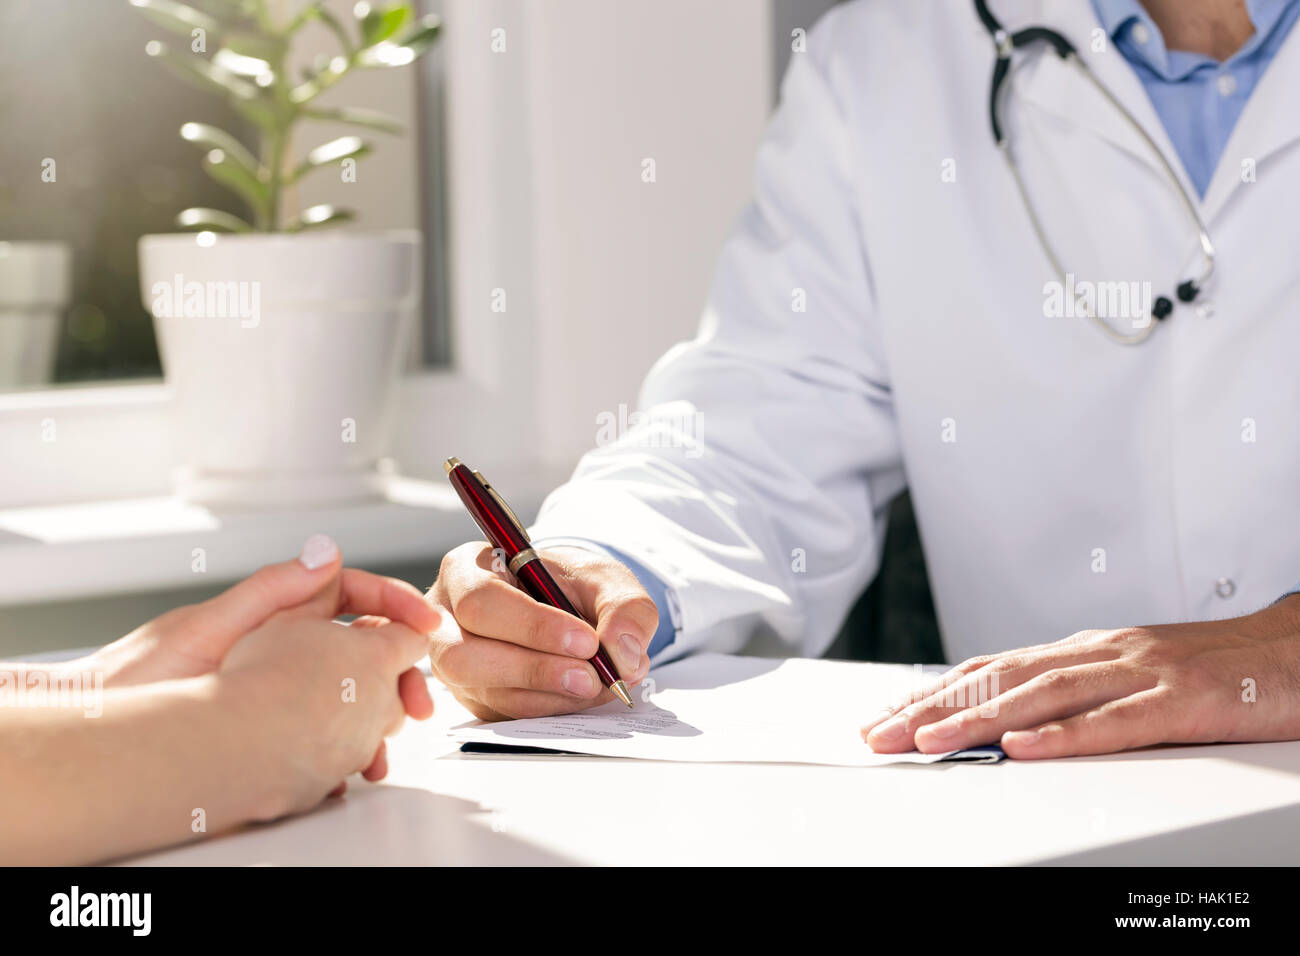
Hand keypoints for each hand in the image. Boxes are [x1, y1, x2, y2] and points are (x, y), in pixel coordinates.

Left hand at [89, 535, 438, 786]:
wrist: (94, 737)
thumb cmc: (133, 681)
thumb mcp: (205, 629)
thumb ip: (267, 592)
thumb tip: (325, 551)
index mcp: (272, 609)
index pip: (350, 591)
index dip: (393, 602)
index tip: (425, 624)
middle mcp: (279, 641)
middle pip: (360, 644)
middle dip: (397, 669)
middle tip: (417, 700)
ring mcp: (276, 682)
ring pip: (347, 691)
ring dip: (375, 715)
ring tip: (382, 747)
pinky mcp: (269, 724)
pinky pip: (322, 729)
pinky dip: (344, 746)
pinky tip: (348, 767)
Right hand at [427, 543, 656, 719]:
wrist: (563, 606)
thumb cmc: (569, 583)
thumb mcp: (604, 578)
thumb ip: (624, 607)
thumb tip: (623, 654)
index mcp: (466, 570)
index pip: (481, 601)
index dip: (533, 626)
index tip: (586, 641)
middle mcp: (446, 619)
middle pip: (463, 655)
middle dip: (533, 670)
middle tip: (590, 675)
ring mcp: (453, 663)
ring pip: (483, 691)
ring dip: (545, 695)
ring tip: (595, 685)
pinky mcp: (474, 696)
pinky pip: (502, 712)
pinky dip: (548, 708)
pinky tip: (581, 696)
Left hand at [861, 596, 1299, 758]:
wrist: (1294, 654)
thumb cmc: (1210, 671)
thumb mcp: (1127, 678)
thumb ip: (1069, 694)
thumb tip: (999, 718)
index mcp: (1084, 650)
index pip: (990, 668)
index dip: (932, 693)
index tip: (884, 718)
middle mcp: (1101, 653)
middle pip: (1001, 678)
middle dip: (934, 708)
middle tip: (881, 734)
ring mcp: (1142, 673)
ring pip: (1045, 695)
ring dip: (979, 719)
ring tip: (928, 740)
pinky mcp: (1183, 701)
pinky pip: (1117, 723)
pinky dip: (1066, 737)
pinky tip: (1023, 749)